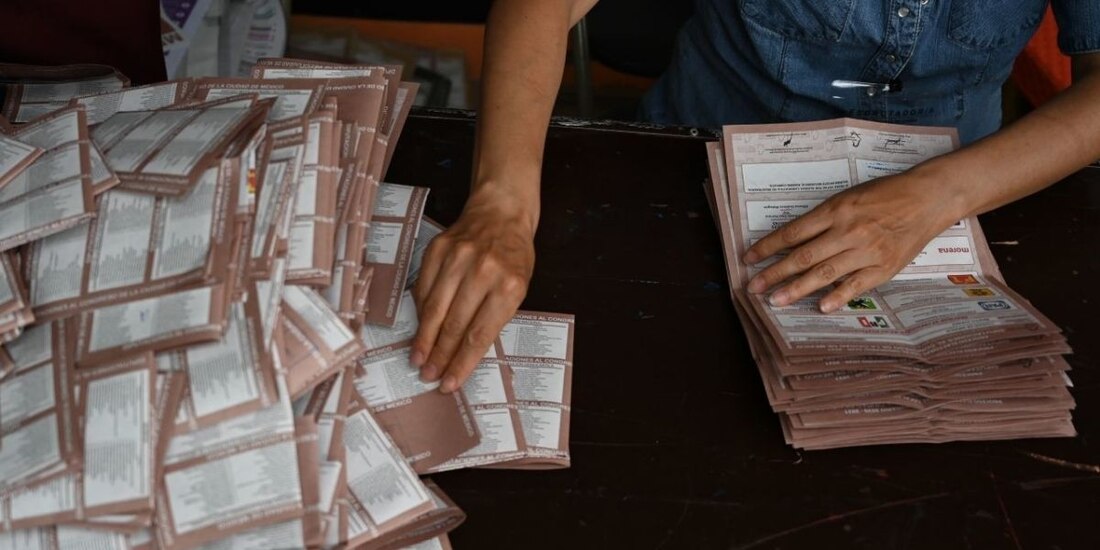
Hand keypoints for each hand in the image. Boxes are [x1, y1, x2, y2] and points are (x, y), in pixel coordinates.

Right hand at [410, 191, 535, 392]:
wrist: (500, 212)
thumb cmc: (513, 256)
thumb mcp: (518, 287)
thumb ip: (494, 316)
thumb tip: (463, 352)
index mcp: (508, 287)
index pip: (480, 335)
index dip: (462, 362)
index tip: (450, 383)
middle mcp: (482, 272)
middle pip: (455, 325)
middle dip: (440, 355)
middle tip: (429, 376)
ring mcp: (457, 259)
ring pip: (435, 308)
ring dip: (424, 339)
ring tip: (418, 359)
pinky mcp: (437, 249)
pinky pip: (424, 287)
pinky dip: (420, 311)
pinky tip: (419, 329)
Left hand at [742, 170, 962, 312]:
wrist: (927, 198)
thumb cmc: (884, 195)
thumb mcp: (848, 198)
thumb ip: (822, 220)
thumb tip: (791, 242)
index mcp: (836, 210)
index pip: (792, 232)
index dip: (768, 247)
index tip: (749, 259)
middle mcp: (848, 231)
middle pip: (803, 256)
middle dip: (774, 273)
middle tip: (753, 287)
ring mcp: (867, 250)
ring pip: (825, 274)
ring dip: (797, 289)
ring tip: (775, 300)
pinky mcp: (885, 266)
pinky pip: (857, 285)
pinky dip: (838, 297)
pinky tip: (821, 307)